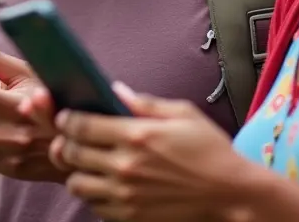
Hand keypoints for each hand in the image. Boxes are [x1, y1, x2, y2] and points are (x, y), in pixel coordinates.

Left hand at [50, 82, 252, 220]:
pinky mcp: (131, 216)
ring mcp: (126, 194)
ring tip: (87, 166)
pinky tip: (107, 185)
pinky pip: (95, 206)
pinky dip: (95, 196)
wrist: (232, 196)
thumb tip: (114, 90)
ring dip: (77, 173)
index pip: (80, 125)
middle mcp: (125, 165)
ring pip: (76, 184)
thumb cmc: (211, 152)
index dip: (67, 119)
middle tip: (72, 140)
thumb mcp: (183, 115)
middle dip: (67, 144)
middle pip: (72, 153)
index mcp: (136, 135)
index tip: (67, 118)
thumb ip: (144, 102)